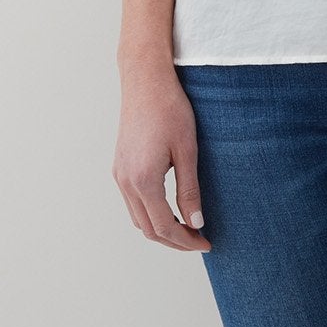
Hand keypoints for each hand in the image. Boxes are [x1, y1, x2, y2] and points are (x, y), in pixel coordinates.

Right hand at [111, 71, 211, 251]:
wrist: (146, 82)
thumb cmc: (170, 110)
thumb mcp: (187, 151)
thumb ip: (189, 191)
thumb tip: (196, 223)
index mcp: (143, 180)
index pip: (164, 227)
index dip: (186, 241)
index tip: (207, 243)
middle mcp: (126, 182)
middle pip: (148, 229)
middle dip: (174, 241)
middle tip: (199, 240)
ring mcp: (119, 175)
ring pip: (138, 218)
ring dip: (161, 229)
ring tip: (188, 228)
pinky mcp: (119, 167)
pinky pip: (132, 202)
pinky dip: (150, 214)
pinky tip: (169, 209)